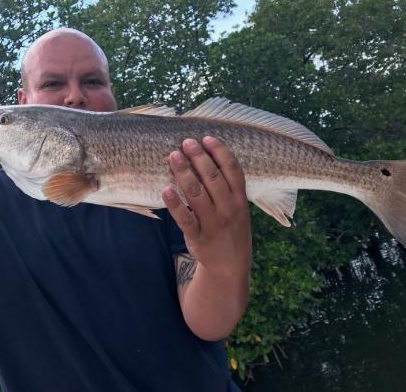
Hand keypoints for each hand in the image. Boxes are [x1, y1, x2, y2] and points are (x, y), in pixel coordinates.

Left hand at [162, 136, 251, 277]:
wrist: (230, 266)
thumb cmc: (231, 230)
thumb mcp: (238, 208)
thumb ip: (227, 188)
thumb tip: (205, 159)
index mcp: (240, 199)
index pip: (232, 169)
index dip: (220, 151)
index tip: (206, 138)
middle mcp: (228, 208)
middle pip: (212, 177)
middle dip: (198, 157)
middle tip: (186, 142)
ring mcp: (213, 222)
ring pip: (196, 193)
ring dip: (184, 172)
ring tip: (173, 156)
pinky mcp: (197, 236)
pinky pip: (184, 218)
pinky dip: (174, 204)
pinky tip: (165, 189)